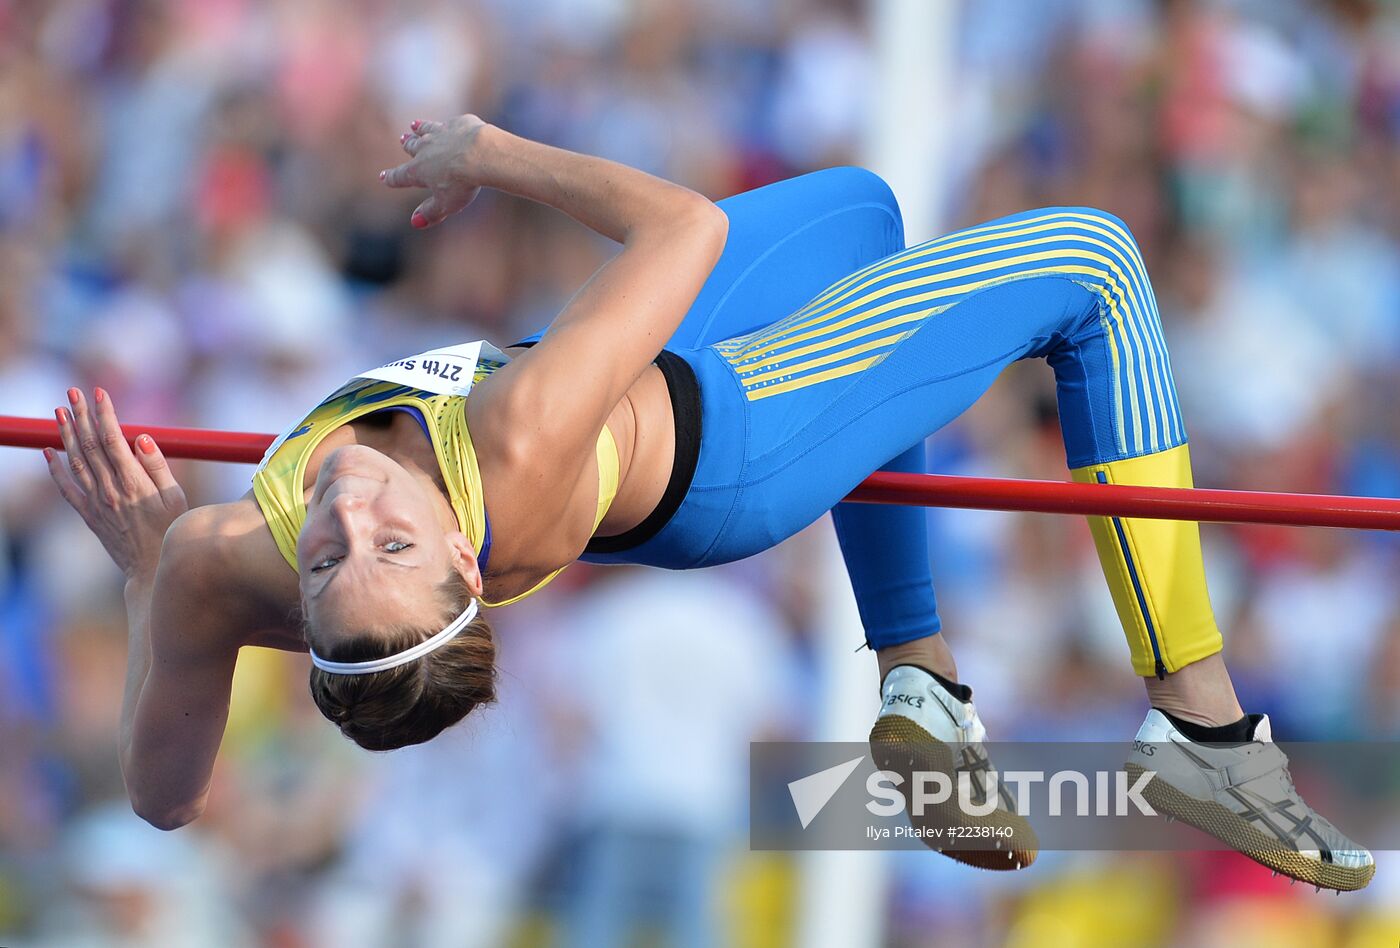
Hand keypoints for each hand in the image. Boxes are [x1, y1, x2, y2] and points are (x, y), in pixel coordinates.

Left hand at [46, 388, 187, 581]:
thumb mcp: (177, 498)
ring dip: (65, 434)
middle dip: (81, 415)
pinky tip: (48, 451)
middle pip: (90, 445)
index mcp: (135, 482)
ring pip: (75, 461)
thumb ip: (158, 466)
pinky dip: (55, 469)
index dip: (104, 414)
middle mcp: (111, 490)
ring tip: (59, 411)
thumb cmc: (173, 532)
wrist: (153, 570)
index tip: (99, 393)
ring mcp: (96, 503)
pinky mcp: (89, 515)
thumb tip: (141, 437)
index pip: (114, 439)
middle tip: (73, 392)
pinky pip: (67, 489)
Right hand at [381, 115, 489, 228]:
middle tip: (402, 139)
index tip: (383, 177)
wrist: (481, 154)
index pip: (400, 176)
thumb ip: (431, 212)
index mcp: (419, 171)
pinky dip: (449, 124)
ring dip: (420, 128)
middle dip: (407, 144)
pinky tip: (451, 123)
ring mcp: (442, 133)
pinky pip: (452, 123)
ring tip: (414, 125)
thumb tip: (415, 223)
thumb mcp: (446, 204)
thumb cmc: (462, 182)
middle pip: (413, 146)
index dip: (391, 178)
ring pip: (427, 130)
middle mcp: (426, 149)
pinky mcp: (460, 124)